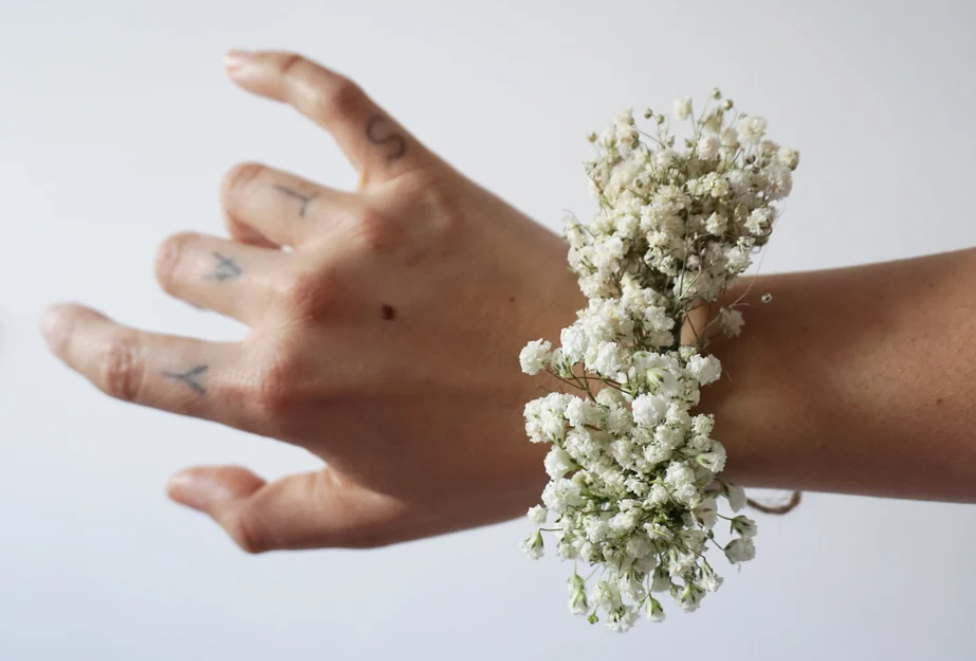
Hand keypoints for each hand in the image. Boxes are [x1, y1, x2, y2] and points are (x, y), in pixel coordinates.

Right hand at [41, 51, 583, 551]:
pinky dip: (275, 72)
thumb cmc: (501, 459)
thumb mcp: (376, 519)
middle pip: (181, 259)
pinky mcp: (415, 179)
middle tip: (267, 305)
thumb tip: (180, 479)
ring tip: (319, 248)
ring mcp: (357, 231)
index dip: (82, 341)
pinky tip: (237, 66)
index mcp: (282, 394)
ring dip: (258, 219)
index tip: (61, 320)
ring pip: (241, 188)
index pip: (135, 362)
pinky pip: (325, 97)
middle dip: (204, 284)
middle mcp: (301, 305)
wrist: (617, 391)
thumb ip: (261, 515)